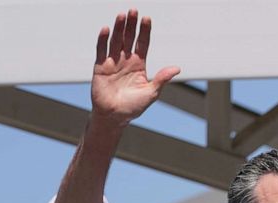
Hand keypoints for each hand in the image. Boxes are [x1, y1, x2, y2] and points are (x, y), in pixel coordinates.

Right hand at [91, 9, 179, 128]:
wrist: (114, 117)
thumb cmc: (133, 107)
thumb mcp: (151, 93)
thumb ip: (161, 79)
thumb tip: (177, 68)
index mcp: (139, 65)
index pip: (142, 44)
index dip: (144, 31)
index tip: (147, 19)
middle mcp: (126, 61)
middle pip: (129, 38)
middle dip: (132, 25)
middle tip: (133, 10)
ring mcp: (113, 62)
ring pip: (116, 41)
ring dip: (118, 28)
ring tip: (122, 15)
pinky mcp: (100, 67)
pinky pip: (101, 50)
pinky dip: (103, 40)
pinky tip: (106, 29)